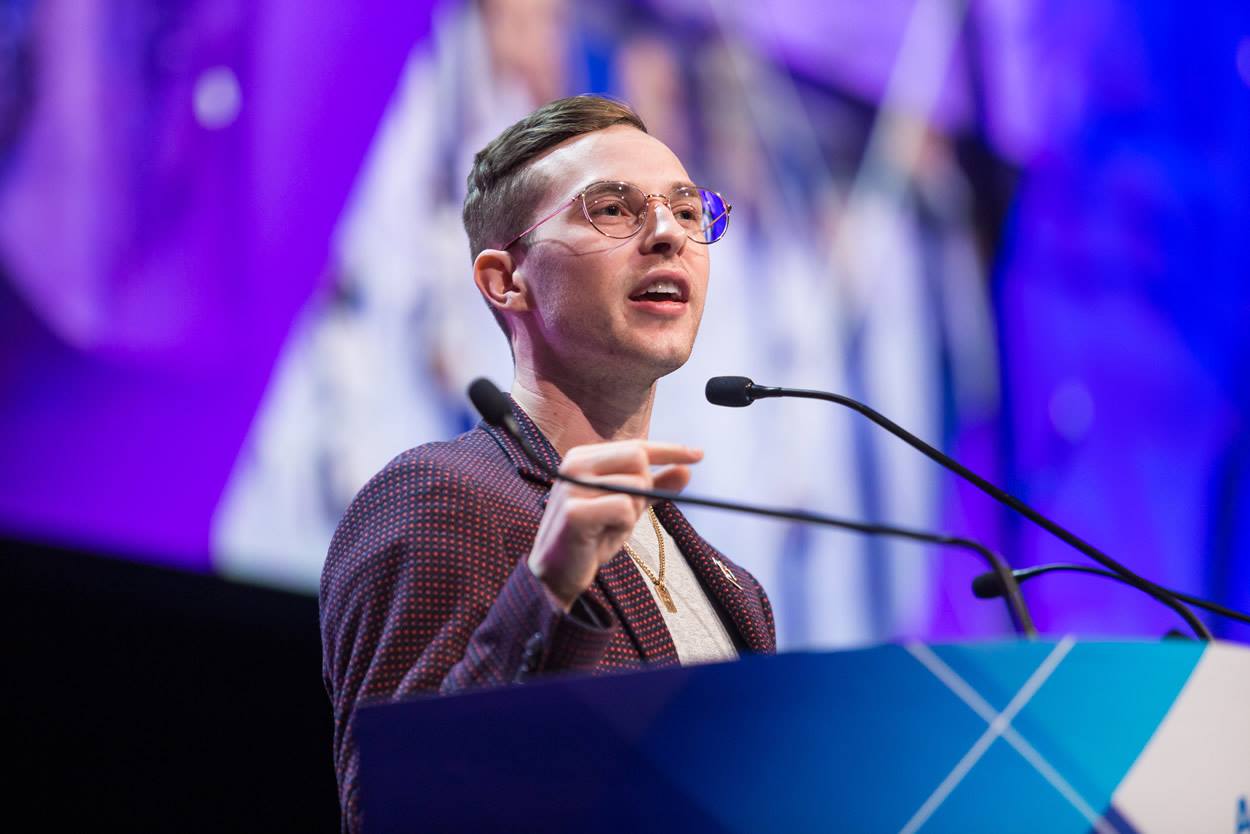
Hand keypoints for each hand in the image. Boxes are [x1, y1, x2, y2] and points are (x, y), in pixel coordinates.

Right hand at [528, 440, 702, 610]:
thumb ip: (654, 488)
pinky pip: (624, 508)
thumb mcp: (627, 507)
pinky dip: (623, 526)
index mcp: (583, 457)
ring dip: (632, 513)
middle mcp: (574, 465)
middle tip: (625, 513)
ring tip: (608, 528)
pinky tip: (602, 536)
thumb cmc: (591, 537)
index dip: (670, 450)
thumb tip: (687, 470)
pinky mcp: (575, 512)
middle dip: (644, 488)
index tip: (698, 454)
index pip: (636, 446)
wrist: (557, 573)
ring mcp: (572, 486)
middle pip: (638, 459)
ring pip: (635, 486)